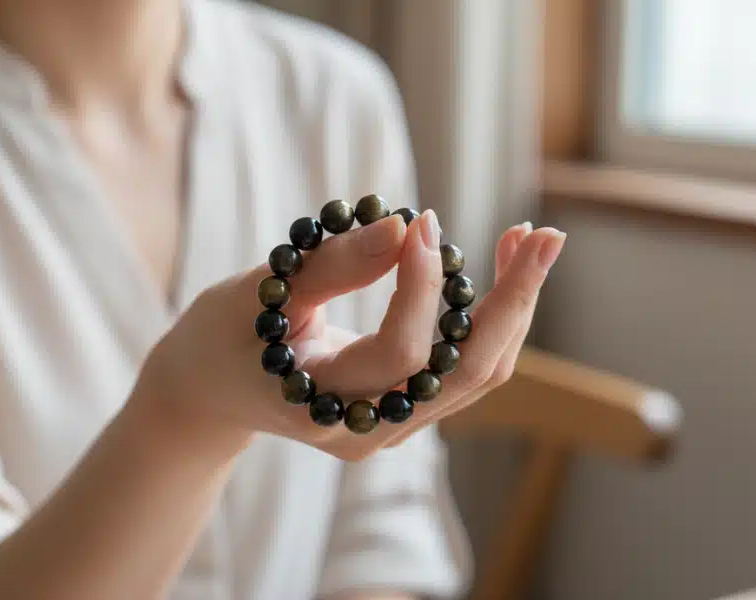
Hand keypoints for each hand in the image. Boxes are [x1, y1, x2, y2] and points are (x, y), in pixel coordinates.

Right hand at [136, 211, 564, 460]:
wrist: (210, 391)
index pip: (398, 352)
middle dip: (512, 301)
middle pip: (466, 373)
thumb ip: (329, 265)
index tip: (422, 222)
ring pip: (478, 374)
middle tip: (544, 235)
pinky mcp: (404, 408)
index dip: (421, 286)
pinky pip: (464, 369)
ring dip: (512, 307)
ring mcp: (391, 425)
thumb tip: (404, 226)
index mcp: (320, 406)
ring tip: (530, 240)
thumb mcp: (260, 293)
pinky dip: (490, 319)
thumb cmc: (223, 335)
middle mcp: (368, 428)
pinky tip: (501, 269)